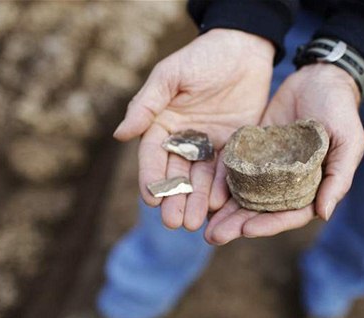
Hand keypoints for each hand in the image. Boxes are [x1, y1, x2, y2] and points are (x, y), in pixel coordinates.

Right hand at [113, 29, 273, 230]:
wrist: (244, 48)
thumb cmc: (202, 56)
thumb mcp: (170, 76)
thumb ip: (147, 104)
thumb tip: (120, 135)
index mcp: (163, 124)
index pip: (153, 157)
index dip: (151, 179)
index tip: (151, 201)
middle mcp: (185, 139)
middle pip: (177, 174)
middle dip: (174, 199)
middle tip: (174, 223)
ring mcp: (209, 145)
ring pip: (200, 178)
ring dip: (196, 201)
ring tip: (193, 224)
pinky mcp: (233, 146)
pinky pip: (226, 171)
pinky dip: (222, 188)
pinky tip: (219, 206)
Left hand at [204, 64, 363, 243]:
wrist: (319, 77)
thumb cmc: (340, 110)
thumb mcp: (348, 141)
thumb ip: (338, 178)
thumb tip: (323, 214)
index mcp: (312, 188)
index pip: (289, 214)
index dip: (269, 224)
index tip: (246, 230)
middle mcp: (288, 184)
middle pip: (262, 211)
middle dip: (238, 224)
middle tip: (213, 236)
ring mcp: (269, 168)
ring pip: (245, 196)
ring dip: (225, 211)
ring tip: (204, 224)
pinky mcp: (253, 151)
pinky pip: (235, 170)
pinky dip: (220, 183)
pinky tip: (203, 192)